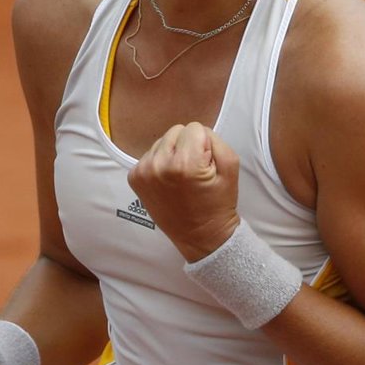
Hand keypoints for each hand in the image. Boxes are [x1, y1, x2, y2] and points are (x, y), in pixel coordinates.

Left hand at [127, 121, 241, 261]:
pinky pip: (150, 155)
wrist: (200, 236)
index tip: (206, 166)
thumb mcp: (231, 169)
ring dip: (172, 154)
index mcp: (184, 163)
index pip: (194, 127)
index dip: (205, 145)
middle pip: (175, 131)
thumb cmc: (218, 204)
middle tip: (194, 172)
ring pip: (161, 141)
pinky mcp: (134, 178)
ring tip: (181, 178)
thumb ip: (216, 141)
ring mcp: (143, 172)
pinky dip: (160, 164)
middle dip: (187, 146)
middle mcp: (159, 165)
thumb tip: (197, 131)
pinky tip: (169, 182)